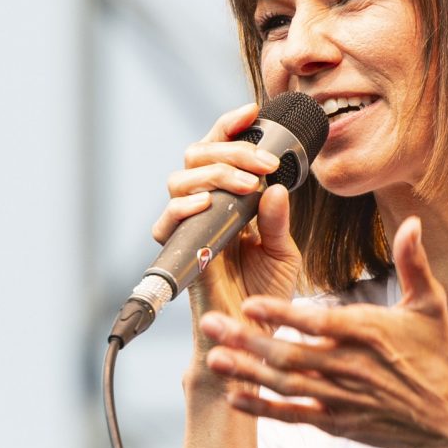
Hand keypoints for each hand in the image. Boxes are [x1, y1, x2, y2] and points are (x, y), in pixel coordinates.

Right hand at [151, 100, 305, 324]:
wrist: (249, 336)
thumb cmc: (262, 295)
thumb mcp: (282, 251)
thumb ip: (278, 219)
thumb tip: (275, 185)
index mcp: (228, 201)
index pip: (219, 150)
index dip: (229, 126)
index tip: (253, 111)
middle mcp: (204, 209)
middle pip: (196, 155)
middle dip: (230, 148)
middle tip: (263, 163)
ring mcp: (189, 229)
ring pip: (179, 181)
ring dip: (214, 173)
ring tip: (246, 185)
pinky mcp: (177, 253)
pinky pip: (165, 222)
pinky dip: (185, 207)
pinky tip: (209, 204)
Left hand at [198, 216, 447, 447]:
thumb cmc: (439, 356)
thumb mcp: (432, 305)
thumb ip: (414, 263)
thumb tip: (411, 221)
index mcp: (371, 334)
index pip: (319, 323)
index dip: (283, 315)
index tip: (249, 303)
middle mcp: (352, 369)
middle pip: (292, 355)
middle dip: (247, 340)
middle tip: (211, 324)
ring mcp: (343, 399)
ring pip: (286, 386)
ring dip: (247, 373)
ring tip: (212, 359)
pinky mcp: (337, 422)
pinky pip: (294, 415)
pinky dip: (263, 409)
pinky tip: (234, 397)